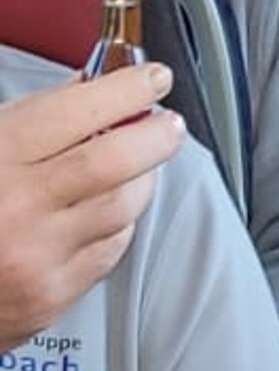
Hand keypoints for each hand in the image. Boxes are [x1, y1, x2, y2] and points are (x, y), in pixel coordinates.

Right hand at [0, 66, 183, 347]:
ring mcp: (39, 254)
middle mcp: (18, 206)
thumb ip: (27, 117)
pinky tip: (111, 208)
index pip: (75, 114)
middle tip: (167, 123)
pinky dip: (120, 222)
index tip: (151, 79)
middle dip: (154, 136)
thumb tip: (89, 88)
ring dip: (142, 179)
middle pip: (114, 162)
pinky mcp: (55, 292)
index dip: (124, 92)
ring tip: (141, 162)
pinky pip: (111, 249)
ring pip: (122, 208)